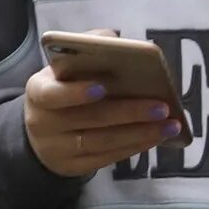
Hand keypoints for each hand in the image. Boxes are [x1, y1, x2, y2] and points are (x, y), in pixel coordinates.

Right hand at [20, 33, 180, 177]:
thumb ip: (87, 49)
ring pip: (101, 143)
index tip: (102, 87)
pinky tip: (156, 137)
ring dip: (139, 134)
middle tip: (162, 107)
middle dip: (128, 112)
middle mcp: (43, 123)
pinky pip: (106, 159)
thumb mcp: (66, 67)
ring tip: (169, 125)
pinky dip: (134, 147)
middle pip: (89, 119)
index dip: (76, 92)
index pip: (53, 94)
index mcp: (39, 91)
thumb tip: (116, 41)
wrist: (43, 130)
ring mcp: (56, 149)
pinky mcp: (70, 167)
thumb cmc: (64, 87)